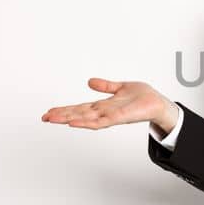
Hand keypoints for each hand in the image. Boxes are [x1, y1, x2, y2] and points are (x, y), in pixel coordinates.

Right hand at [41, 77, 178, 131]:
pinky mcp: (119, 117)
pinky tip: (74, 122)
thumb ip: (105, 86)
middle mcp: (104, 112)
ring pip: (85, 118)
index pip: (79, 107)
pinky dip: (87, 122)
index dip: (64, 109)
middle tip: (44, 117)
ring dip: (68, 118)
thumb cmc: (142, 97)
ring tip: (53, 119)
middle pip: (78, 113)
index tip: (49, 111)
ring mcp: (110, 115)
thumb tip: (90, 81)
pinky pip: (100, 121)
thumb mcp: (120, 87)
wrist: (159, 104)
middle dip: (61, 115)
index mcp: (103, 105)